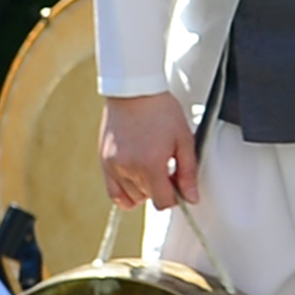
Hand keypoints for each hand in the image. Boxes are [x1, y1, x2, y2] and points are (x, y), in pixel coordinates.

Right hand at [102, 90, 200, 211]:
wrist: (134, 92)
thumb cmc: (160, 110)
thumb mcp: (184, 140)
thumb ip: (188, 173)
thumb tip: (191, 197)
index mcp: (150, 164)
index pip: (163, 202)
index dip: (176, 198)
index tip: (180, 188)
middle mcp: (128, 168)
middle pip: (148, 198)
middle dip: (161, 190)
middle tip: (168, 171)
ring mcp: (113, 166)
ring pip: (132, 196)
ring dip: (144, 189)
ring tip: (151, 169)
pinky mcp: (104, 161)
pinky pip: (113, 192)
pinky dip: (126, 192)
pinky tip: (136, 179)